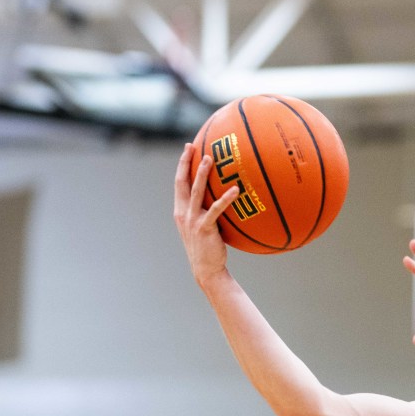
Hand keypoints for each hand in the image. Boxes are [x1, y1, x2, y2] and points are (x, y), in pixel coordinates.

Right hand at [173, 143, 237, 286]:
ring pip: (196, 192)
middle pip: (182, 182)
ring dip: (202, 174)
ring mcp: (192, 220)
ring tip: (209, 159)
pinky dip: (225, 199)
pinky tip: (236, 190)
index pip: (179, 183)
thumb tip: (223, 196)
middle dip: (186, 162)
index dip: (182, 165)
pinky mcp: (204, 228)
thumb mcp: (204, 226)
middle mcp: (183, 213)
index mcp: (181, 211)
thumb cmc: (209, 248)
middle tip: (193, 146)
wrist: (206, 269)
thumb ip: (207, 211)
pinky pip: (216, 210)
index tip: (188, 148)